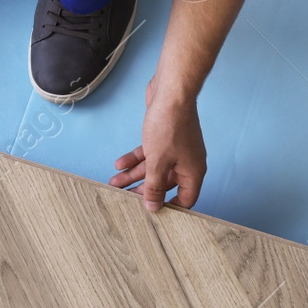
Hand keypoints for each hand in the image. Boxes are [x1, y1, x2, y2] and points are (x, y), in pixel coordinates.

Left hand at [110, 76, 206, 210]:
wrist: (171, 92)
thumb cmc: (171, 125)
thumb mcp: (158, 161)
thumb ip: (154, 186)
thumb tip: (153, 207)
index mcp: (193, 171)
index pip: (186, 199)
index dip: (171, 208)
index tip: (154, 214)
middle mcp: (186, 162)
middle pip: (164, 184)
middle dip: (143, 191)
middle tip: (125, 198)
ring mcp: (175, 150)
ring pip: (153, 168)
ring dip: (133, 175)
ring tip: (114, 183)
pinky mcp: (164, 138)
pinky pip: (149, 154)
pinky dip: (135, 159)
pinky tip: (119, 164)